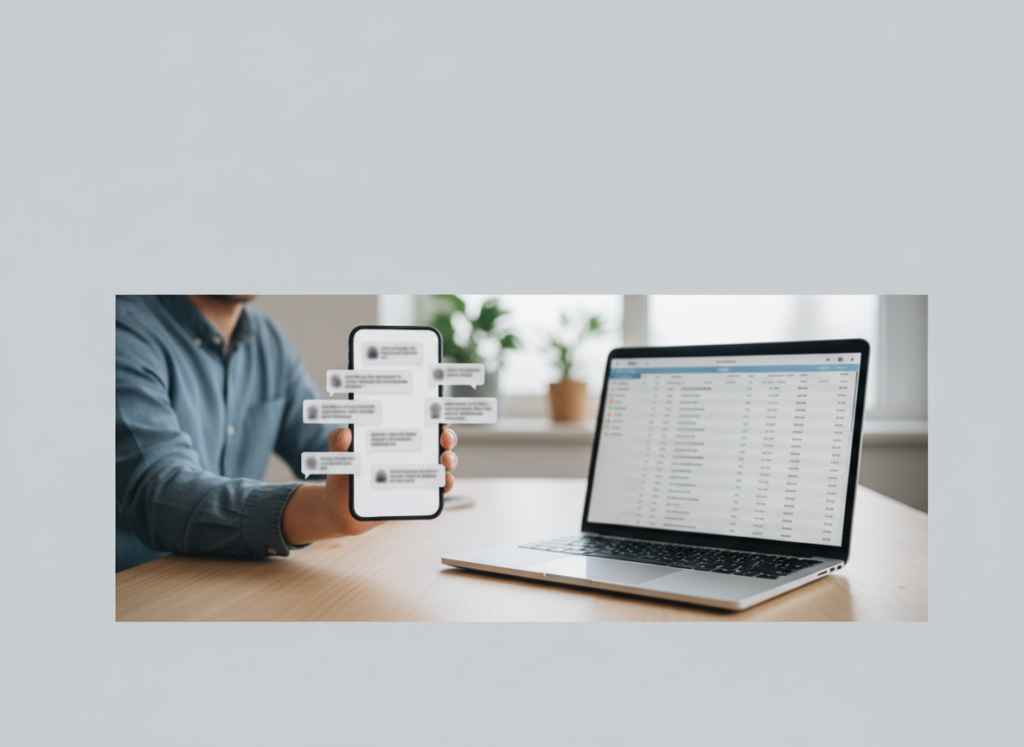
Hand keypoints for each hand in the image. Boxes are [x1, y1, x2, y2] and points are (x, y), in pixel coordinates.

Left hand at [281, 425, 457, 544]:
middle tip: (444, 438)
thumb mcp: (340, 458)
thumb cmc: (343, 478)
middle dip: (448, 436)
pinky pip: (437, 488)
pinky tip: (446, 481)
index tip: (437, 411)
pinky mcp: (417, 494)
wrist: (341, 512)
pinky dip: (447, 484)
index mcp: (394, 439)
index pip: (418, 422)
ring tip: (446, 460)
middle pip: (437, 441)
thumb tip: (345, 432)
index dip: (432, 414)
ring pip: (442, 463)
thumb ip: (337, 442)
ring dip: (451, 459)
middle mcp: (410, 455)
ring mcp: (415, 474)